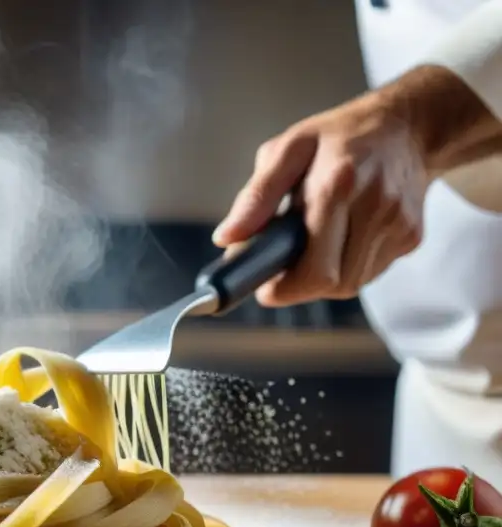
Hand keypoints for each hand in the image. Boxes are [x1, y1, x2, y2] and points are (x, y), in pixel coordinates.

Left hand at [212, 92, 427, 306]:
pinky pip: (370, 272)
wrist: (407, 126)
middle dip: (300, 283)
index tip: (265, 286)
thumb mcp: (287, 150)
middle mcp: (374, 207)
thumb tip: (226, 238)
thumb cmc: (339, 136)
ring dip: (325, 275)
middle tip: (283, 263)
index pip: (314, 269)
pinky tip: (341, 238)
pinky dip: (348, 265)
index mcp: (337, 184)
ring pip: (352, 283)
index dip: (285, 287)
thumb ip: (255, 196)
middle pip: (333, 283)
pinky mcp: (412, 237)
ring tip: (314, 243)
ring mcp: (398, 224)